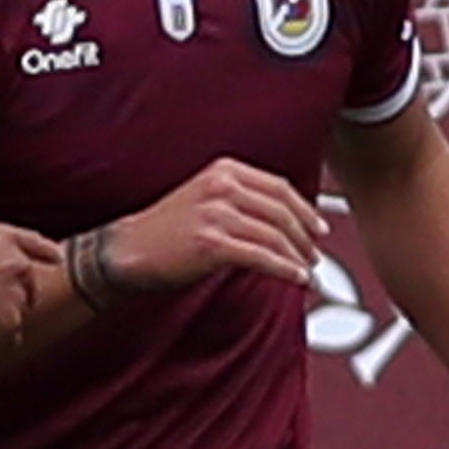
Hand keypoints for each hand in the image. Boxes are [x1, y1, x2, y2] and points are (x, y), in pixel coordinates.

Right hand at [0, 169, 59, 350]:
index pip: (38, 246)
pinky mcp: (11, 326)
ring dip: (4, 315)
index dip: (49, 253)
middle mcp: (21, 268)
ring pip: (19, 312)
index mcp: (7, 240)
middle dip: (16, 292)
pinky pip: (11, 336)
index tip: (59, 259)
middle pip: (30, 286)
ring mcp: (19, 298)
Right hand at [110, 158, 326, 293]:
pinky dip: (285, 269)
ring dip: (298, 256)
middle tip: (317, 254)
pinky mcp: (212, 242)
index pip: (279, 187)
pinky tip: (297, 278)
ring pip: (275, 235)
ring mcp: (217, 213)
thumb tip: (284, 219)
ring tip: (308, 270)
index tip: (319, 227)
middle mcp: (222, 186)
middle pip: (282, 211)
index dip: (305, 210)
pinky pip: (262, 256)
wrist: (128, 250)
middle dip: (306, 236)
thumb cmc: (168, 230)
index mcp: (225, 170)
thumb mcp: (207, 197)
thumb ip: (242, 200)